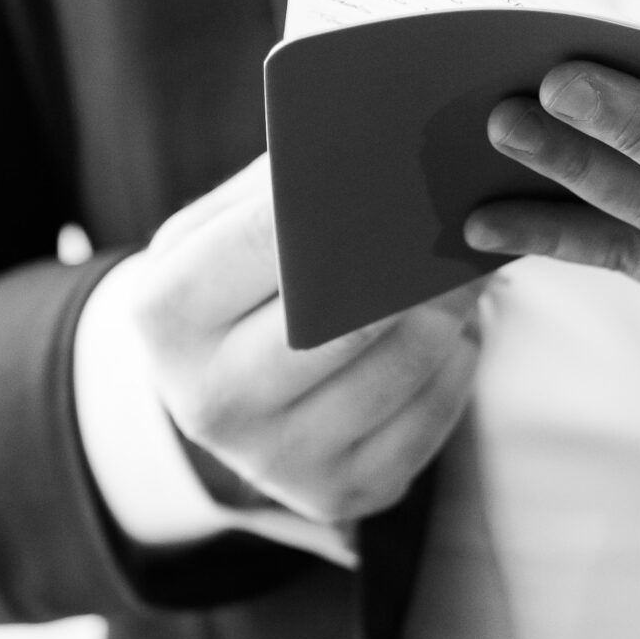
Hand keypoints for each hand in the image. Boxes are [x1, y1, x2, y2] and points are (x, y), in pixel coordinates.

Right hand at [114, 155, 482, 522]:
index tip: (399, 169)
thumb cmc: (228, 291)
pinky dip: (454, 370)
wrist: (212, 398)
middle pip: (337, 323)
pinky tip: (456, 336)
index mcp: (167, 314)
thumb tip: (375, 144)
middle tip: (465, 223)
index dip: (337, 202)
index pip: (263, 242)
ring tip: (472, 270)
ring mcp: (274, 461)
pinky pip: (426, 422)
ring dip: (448, 315)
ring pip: (395, 373)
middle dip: (410, 269)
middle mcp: (210, 400)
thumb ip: (273, 190)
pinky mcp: (337, 494)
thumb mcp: (214, 233)